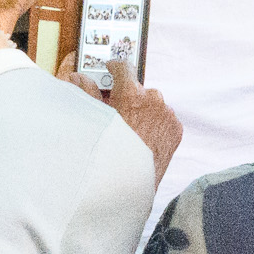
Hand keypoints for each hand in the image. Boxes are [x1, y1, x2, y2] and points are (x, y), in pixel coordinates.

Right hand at [73, 59, 181, 177]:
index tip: (111, 69)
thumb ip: (86, 94)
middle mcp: (154, 100)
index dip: (115, 67)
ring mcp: (168, 115)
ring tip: (130, 132)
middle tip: (117, 113)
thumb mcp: (93, 120)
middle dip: (128, 97)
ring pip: (154, 105)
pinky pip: (164, 120)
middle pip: (139, 90)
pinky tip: (143, 140)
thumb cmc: (106, 153)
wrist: (126, 186)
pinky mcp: (176, 130)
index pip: (124, 68)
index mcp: (132, 93)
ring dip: (144, 112)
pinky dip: (156, 125)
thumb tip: (77, 77)